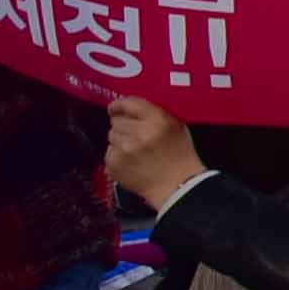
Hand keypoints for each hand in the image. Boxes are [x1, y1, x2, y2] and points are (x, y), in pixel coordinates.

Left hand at [104, 94, 205, 208]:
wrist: (177, 186)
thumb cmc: (179, 155)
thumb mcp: (176, 126)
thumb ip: (154, 112)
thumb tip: (128, 108)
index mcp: (157, 120)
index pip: (128, 103)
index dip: (119, 105)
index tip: (115, 109)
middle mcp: (138, 132)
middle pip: (116, 121)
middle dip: (123, 126)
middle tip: (135, 136)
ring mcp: (124, 149)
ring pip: (111, 135)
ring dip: (120, 141)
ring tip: (134, 150)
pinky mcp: (114, 164)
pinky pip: (109, 152)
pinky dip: (117, 156)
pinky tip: (131, 162)